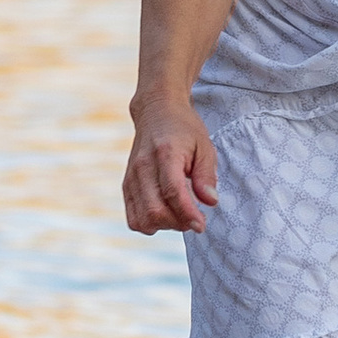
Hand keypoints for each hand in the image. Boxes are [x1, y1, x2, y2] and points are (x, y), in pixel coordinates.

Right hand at [124, 98, 218, 237]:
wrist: (156, 111)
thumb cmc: (184, 128)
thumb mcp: (204, 146)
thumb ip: (206, 175)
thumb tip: (210, 202)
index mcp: (165, 153)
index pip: (173, 192)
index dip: (188, 214)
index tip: (201, 225)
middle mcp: (143, 167)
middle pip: (155, 211)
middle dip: (178, 223)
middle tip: (194, 218)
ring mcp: (131, 177)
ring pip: (142, 219)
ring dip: (164, 226)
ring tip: (179, 214)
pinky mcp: (126, 185)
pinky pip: (133, 217)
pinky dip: (149, 224)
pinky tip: (165, 213)